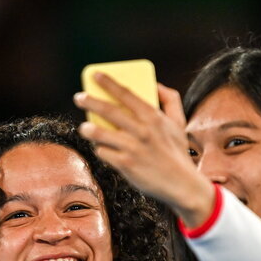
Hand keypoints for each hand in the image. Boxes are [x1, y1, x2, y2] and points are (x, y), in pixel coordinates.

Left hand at [74, 77, 214, 226]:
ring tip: (84, 127)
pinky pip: (104, 153)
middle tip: (78, 97)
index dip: (109, 83)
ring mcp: (132, 148)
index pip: (127, 94)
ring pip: (101, 133)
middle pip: (109, 111)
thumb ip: (170, 100)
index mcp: (153, 117)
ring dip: (89, 129)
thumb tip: (155, 85)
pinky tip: (101, 148)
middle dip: (90, 101)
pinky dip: (100, 150)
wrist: (181, 184)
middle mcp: (142, 130)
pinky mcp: (125, 165)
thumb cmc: (177, 152)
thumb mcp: (179, 123)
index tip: (95, 75)